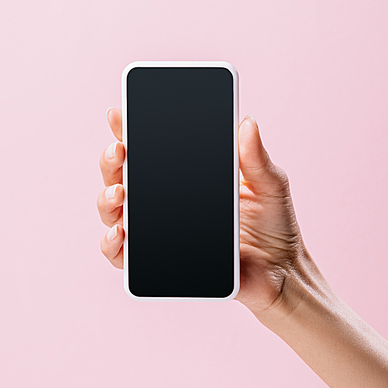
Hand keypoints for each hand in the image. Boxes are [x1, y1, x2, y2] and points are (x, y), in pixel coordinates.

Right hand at [98, 109, 306, 316]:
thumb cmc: (275, 226)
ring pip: (114, 211)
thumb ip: (257, 158)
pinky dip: (112, 244)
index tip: (118, 115)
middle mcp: (164, 200)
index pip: (149, 148)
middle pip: (121, 175)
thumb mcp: (270, 185)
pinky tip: (120, 232)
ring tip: (118, 193)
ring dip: (106, 198)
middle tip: (119, 151)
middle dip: (111, 160)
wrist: (280, 272)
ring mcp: (157, 231)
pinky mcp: (157, 264)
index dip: (128, 130)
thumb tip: (247, 123)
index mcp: (186, 175)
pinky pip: (122, 255)